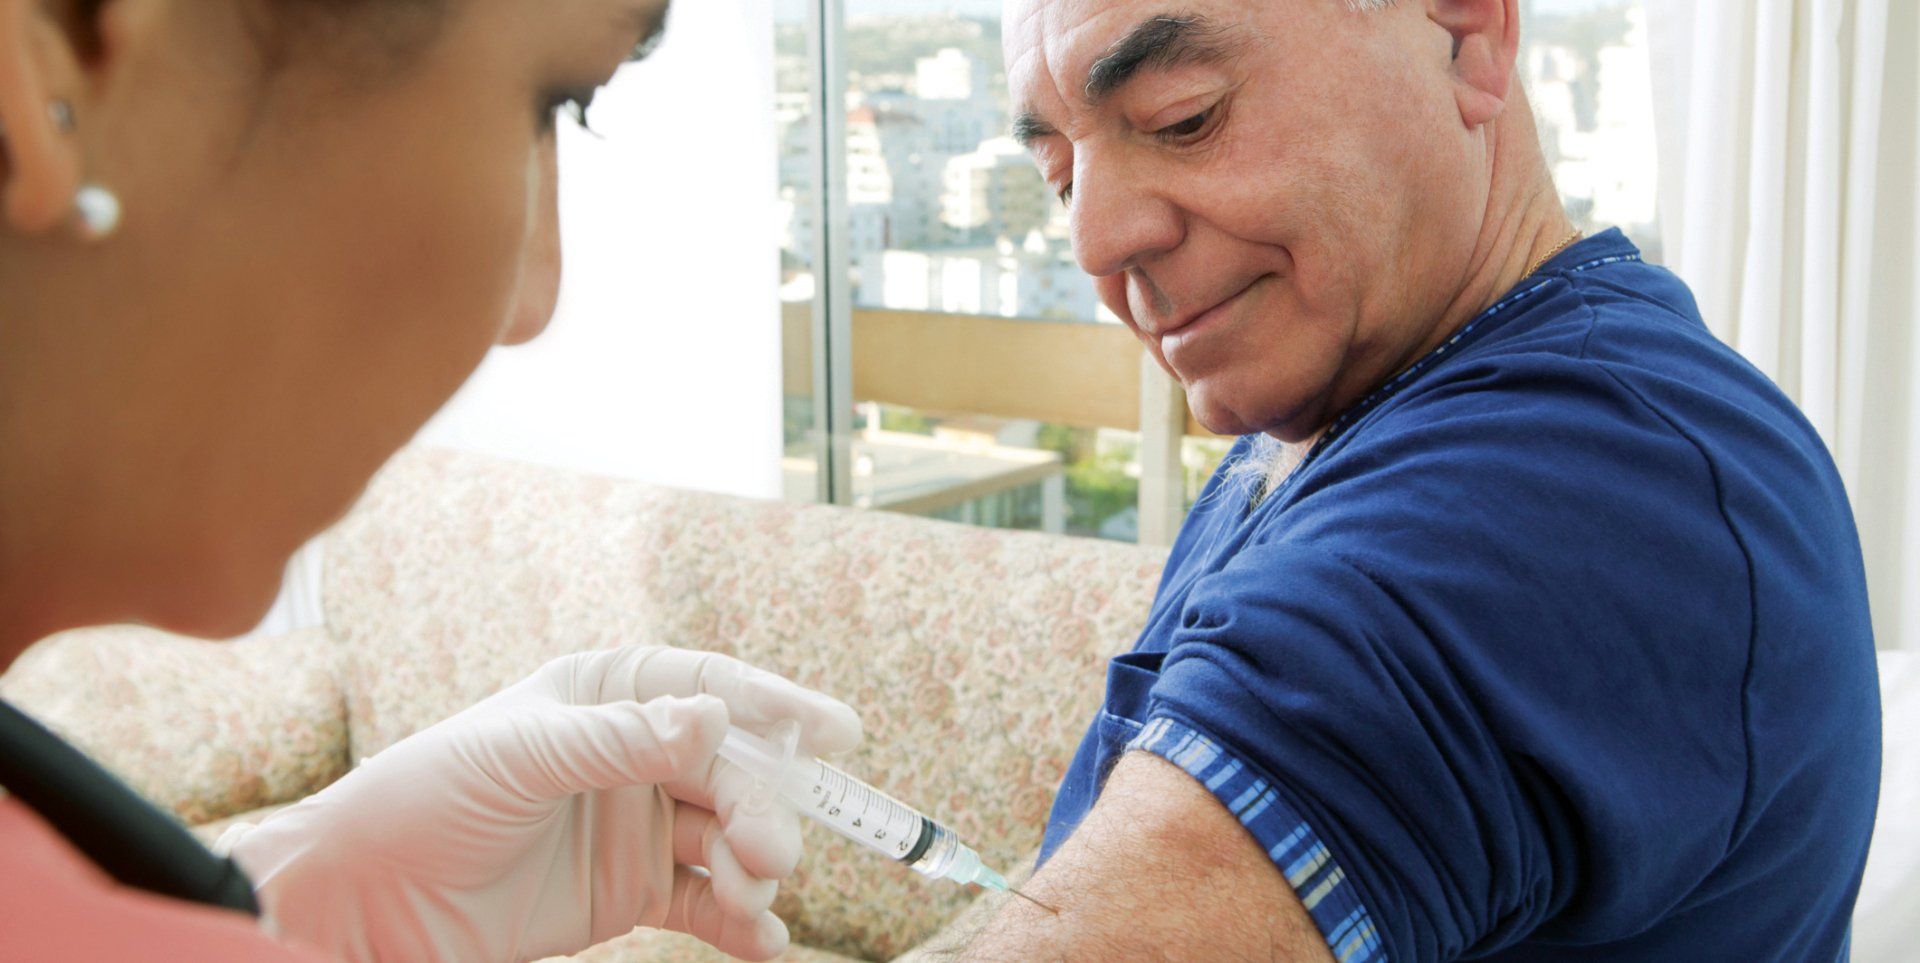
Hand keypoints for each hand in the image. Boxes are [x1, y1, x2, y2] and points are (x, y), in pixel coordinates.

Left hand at [222, 646, 861, 962]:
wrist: (364, 898)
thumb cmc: (423, 799)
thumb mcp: (518, 757)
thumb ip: (618, 741)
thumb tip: (715, 721)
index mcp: (605, 695)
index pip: (709, 689)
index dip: (777, 707)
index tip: (837, 733)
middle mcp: (633, 755)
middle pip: (732, 772)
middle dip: (764, 807)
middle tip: (774, 851)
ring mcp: (637, 826)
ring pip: (729, 839)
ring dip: (755, 867)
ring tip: (757, 897)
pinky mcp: (632, 893)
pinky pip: (708, 902)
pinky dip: (743, 921)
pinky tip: (765, 939)